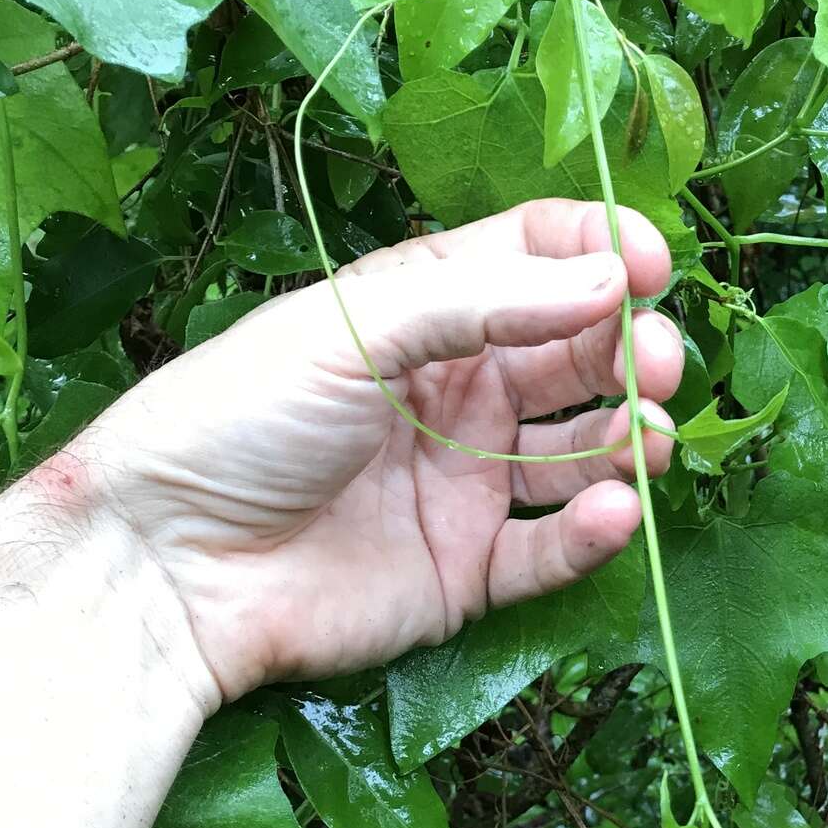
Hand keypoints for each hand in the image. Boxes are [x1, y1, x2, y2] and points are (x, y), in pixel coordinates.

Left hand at [37, 200, 681, 708]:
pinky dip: (595, 531)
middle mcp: (459, 390)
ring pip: (583, 452)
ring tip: (649, 441)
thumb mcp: (355, 327)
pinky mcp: (471, 571)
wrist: (171, 565)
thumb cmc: (240, 419)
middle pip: (577, 356)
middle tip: (656, 363)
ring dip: (632, 440)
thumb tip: (614, 279)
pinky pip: (554, 548)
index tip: (651, 267)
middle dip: (630, 351)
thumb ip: (487, 301)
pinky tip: (615, 510)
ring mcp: (468, 483)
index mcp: (425, 311)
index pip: (538, 260)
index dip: (600, 255)